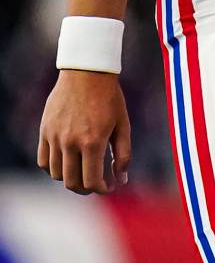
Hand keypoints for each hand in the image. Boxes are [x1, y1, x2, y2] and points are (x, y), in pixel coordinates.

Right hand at [37, 69, 130, 194]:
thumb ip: (123, 154)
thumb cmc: (110, 98)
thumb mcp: (123, 124)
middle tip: (96, 183)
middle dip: (86, 188)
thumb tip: (122, 179)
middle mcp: (70, 143)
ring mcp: (54, 138)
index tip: (109, 186)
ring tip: (83, 170)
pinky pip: (43, 161)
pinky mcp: (44, 131)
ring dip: (71, 178)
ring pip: (56, 174)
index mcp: (93, 142)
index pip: (91, 182)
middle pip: (72, 182)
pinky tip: (67, 161)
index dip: (101, 189)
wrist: (87, 73)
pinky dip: (53, 167)